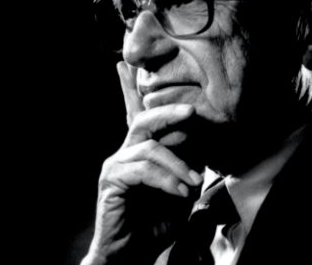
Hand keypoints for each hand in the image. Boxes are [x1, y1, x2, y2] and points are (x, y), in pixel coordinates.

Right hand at [81, 62, 203, 264]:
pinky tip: (179, 191)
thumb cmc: (156, 221)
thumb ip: (187, 164)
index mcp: (142, 151)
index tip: (123, 64)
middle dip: (168, 111)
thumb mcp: (181, 188)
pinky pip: (142, 169)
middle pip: (143, 119)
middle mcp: (126, 152)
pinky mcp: (111, 180)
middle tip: (191, 111)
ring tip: (193, 182)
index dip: (130, 88)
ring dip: (177, 163)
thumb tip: (200, 143)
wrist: (133, 254)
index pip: (137, 114)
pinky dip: (166, 178)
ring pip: (149, 146)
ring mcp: (116, 165)